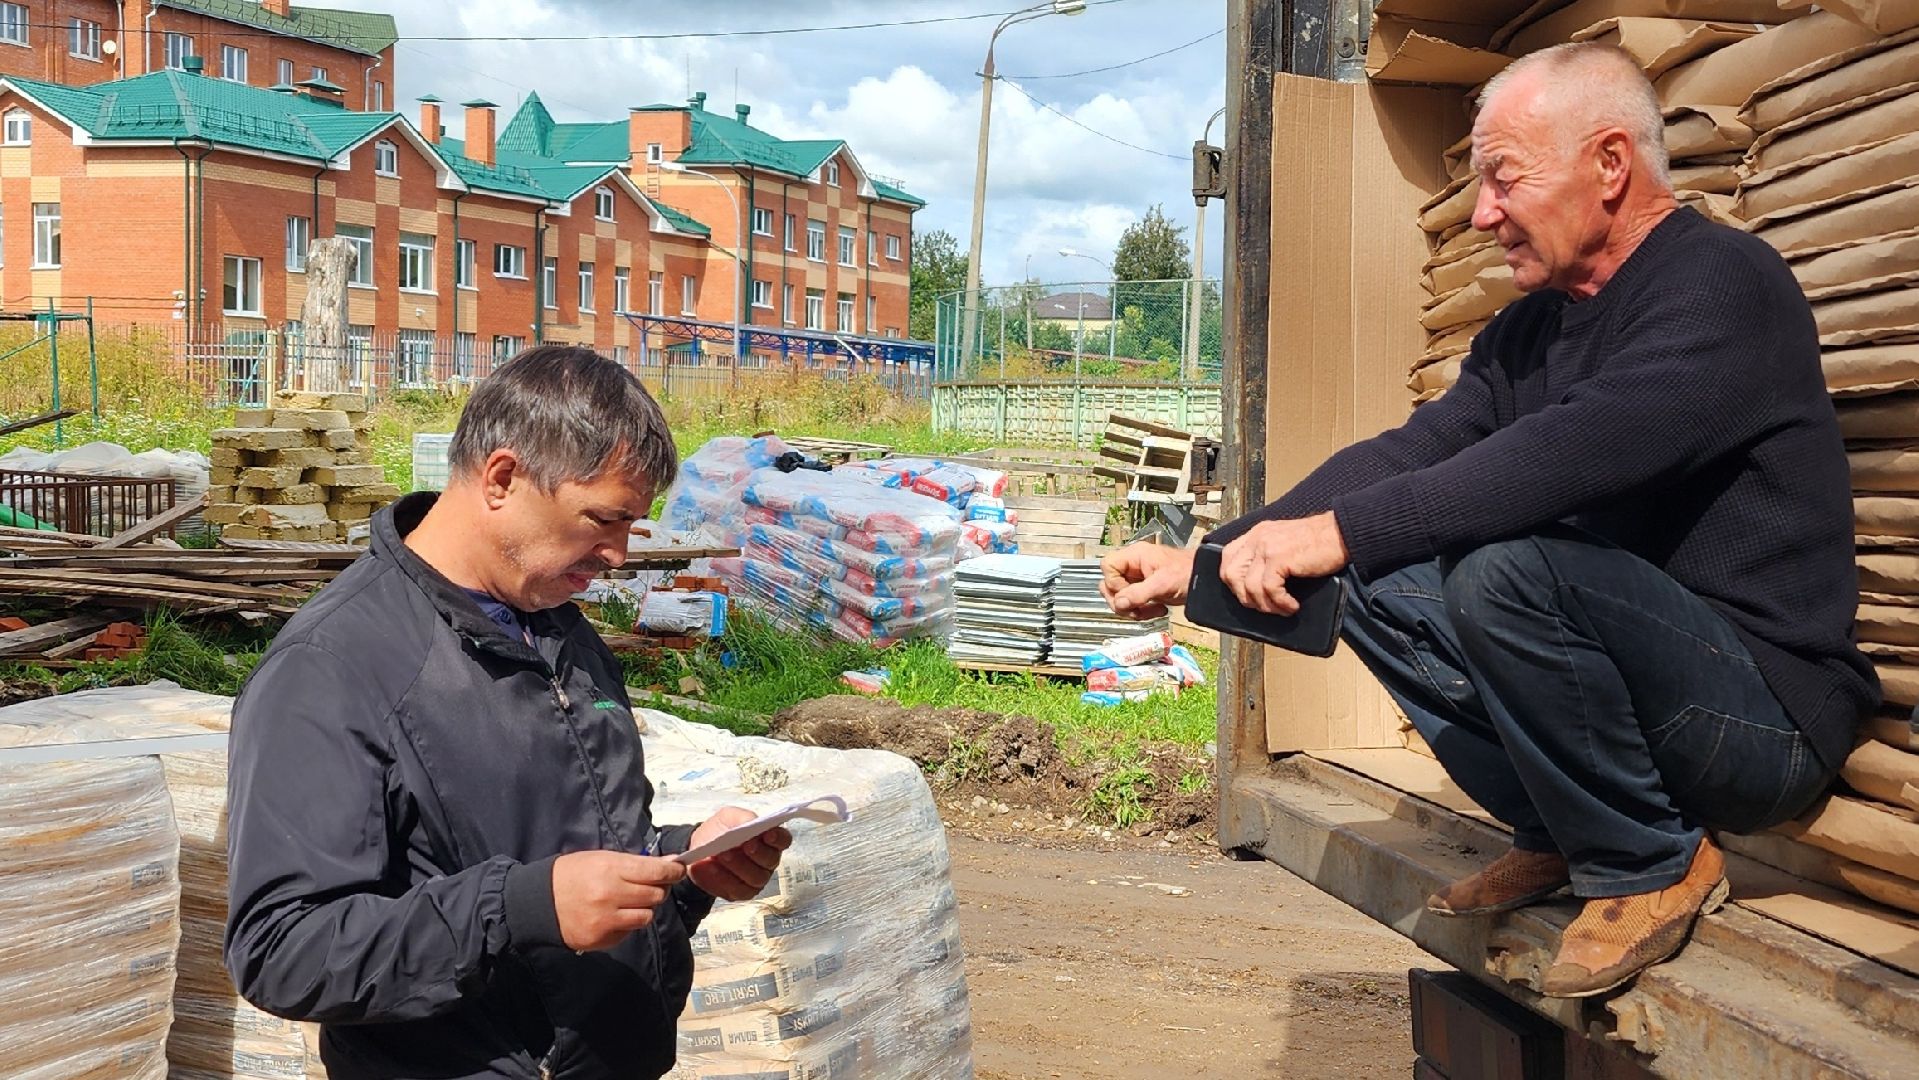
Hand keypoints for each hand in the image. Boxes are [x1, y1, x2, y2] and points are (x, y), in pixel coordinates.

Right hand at [551, 850, 687, 951]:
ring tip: (631, 902)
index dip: (673, 871)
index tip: (678, 870)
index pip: (656, 871)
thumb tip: (671, 862)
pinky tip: (614, 915)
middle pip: (656, 895)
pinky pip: (629, 931)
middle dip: (659, 889)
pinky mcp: (602, 939)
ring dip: (645, 908)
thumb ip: (636, 863)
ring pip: (647, 916)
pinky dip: (628, 923)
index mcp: (610, 869)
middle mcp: (611, 895)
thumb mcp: (602, 859)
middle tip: (652, 885)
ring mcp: (606, 920)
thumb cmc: (573, 874)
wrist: (539, 902)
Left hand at [685, 806, 791, 901]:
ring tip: (723, 855)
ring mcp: (756, 878)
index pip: (783, 840)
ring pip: (757, 877)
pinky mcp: (742, 892)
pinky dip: (724, 878)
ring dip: (739, 865)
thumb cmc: (720, 831)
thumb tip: (751, 822)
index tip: (768, 834)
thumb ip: (742, 818)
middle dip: (758, 853)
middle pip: (771, 860)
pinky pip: (739, 890)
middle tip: (745, 845)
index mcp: (769, 839)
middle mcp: (767, 861)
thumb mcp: (728, 817)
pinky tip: (713, 868)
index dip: (778, 838)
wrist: (699, 850)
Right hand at [1100, 543, 1196, 620]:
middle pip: (1110, 584)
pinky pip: (1132, 603)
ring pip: (1120, 596)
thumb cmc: (1189, 572)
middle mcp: (1134, 566)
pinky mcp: (1145, 590)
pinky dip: (1141, 611)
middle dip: (1122, 600)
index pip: (1108, 566)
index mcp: (1135, 556)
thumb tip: (1119, 603)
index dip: (1113, 582)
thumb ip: (1138, 594)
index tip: (1127, 593)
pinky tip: (1156, 610)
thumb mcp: (1162, 583)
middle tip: (1135, 608)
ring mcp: (1139, 578)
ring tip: (1149, 611)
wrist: (1205, 580)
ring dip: (1132, 609)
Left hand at [1218, 513, 1350, 614]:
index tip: (1248, 594)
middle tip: (1265, 606)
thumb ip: (1268, 557)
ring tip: (1282, 608)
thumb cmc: (1320, 542)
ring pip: (1249, 586)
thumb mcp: (1285, 543)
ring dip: (1266, 605)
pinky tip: (1292, 605)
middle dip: (1245, 597)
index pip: (1228, 557)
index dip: (1233, 581)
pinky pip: (1269, 589)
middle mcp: (1258, 538)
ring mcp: (1267, 547)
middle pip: (1231, 574)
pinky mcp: (1279, 558)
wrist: (1341, 533)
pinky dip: (1280, 602)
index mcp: (1257, 534)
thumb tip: (1256, 588)